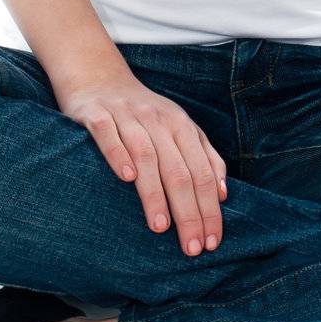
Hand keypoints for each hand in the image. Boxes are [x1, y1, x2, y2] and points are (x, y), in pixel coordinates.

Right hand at [56, 70, 228, 254]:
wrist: (97, 75)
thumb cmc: (142, 112)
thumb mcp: (177, 127)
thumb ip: (204, 156)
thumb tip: (224, 193)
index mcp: (180, 125)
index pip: (202, 172)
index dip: (209, 207)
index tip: (213, 242)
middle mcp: (157, 119)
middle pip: (179, 169)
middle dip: (189, 211)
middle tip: (192, 247)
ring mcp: (126, 116)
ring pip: (146, 155)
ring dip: (155, 192)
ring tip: (160, 227)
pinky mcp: (96, 115)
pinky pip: (109, 136)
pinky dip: (119, 155)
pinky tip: (126, 178)